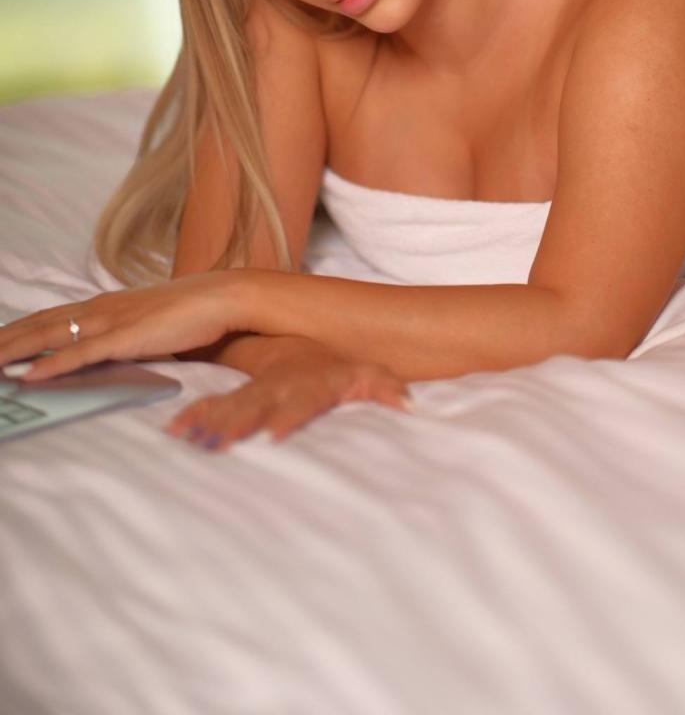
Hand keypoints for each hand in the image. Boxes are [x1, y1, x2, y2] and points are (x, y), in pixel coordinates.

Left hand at [0, 272, 246, 381]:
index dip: (17, 330)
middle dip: (4, 341)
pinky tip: (29, 376)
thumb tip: (109, 351)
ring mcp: (112, 321)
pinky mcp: (126, 337)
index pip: (49, 316)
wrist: (224, 296)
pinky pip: (81, 354)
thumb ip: (124, 333)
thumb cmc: (193, 311)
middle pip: (39, 324)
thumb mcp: (149, 321)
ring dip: (13, 352)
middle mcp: (101, 308)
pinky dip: (51, 365)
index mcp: (105, 304)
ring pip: (50, 336)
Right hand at [165, 347, 412, 451]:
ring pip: (229, 404)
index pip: (298, 399)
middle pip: (255, 403)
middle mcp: (275, 384)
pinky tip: (172, 433)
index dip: (290, 416)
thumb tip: (408, 403)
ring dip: (210, 420)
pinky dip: (193, 416)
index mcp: (305, 380)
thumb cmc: (334, 368)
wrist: (304, 346)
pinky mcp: (238, 396)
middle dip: (239, 421)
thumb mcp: (364, 374)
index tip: (277, 434)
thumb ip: (384, 387)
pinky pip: (210, 404)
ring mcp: (254, 390)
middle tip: (219, 442)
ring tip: (186, 437)